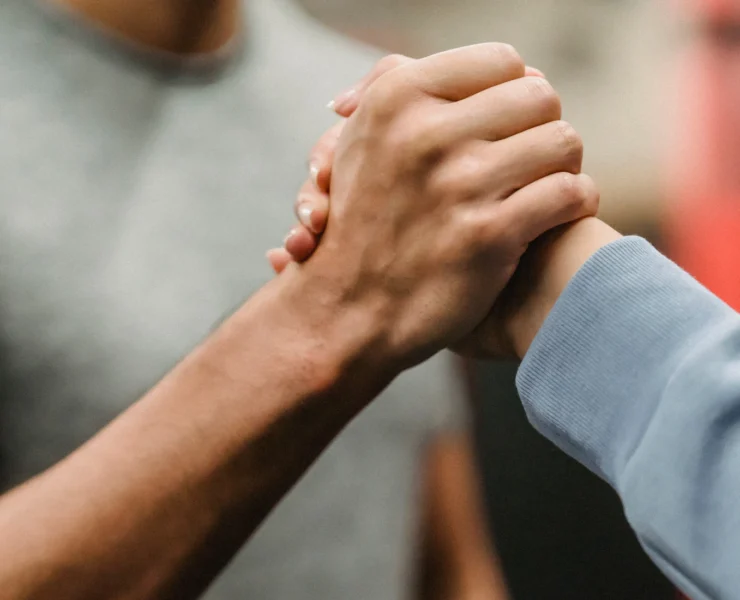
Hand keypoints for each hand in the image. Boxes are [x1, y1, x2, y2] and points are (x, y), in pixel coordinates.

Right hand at [270, 50, 597, 360]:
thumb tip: (470, 67)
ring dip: (564, 165)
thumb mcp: (361, 141)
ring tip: (546, 185)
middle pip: (540, 96)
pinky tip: (557, 214)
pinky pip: (570, 193)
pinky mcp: (488, 235)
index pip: (501, 61)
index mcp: (396, 99)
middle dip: (542, 127)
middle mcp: (426, 134)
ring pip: (563, 141)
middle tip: (531, 157)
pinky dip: (577, 202)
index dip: (514, 92)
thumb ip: (404, 88)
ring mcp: (458, 185)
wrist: (348, 310)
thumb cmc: (363, 224)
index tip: (509, 125)